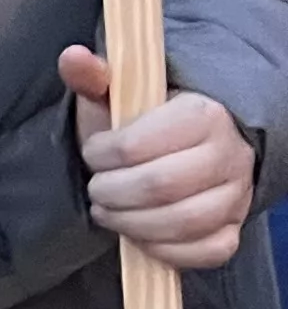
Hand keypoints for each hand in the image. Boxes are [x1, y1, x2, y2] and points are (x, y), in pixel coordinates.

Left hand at [63, 46, 254, 269]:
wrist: (190, 148)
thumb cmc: (146, 124)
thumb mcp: (118, 96)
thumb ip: (95, 78)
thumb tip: (72, 57)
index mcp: (203, 113)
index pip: (138, 145)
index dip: (102, 155)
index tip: (94, 154)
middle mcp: (229, 153)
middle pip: (160, 186)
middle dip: (111, 193)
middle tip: (97, 189)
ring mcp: (236, 194)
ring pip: (183, 222)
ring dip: (131, 223)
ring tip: (110, 211)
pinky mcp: (234, 227)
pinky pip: (208, 251)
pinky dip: (166, 250)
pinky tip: (140, 234)